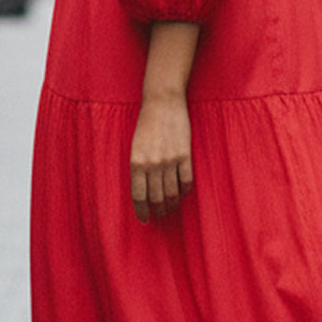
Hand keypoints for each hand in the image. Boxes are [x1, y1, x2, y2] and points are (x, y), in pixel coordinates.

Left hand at [130, 92, 193, 222]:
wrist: (163, 102)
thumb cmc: (146, 122)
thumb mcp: (135, 146)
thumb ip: (139, 167)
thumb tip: (143, 188)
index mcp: (136, 162)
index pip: (138, 195)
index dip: (141, 211)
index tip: (144, 219)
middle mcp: (152, 164)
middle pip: (156, 198)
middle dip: (159, 210)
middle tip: (161, 215)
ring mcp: (170, 160)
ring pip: (172, 192)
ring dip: (172, 204)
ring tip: (172, 207)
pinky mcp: (185, 155)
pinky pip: (186, 180)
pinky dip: (185, 190)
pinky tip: (183, 192)